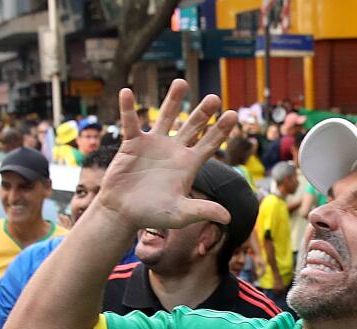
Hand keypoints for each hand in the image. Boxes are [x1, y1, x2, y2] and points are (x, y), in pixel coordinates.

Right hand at [93, 80, 238, 232]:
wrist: (124, 212)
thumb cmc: (152, 214)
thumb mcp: (180, 214)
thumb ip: (202, 211)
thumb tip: (229, 218)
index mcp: (188, 165)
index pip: (209, 144)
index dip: (221, 130)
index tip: (233, 114)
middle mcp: (174, 150)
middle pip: (193, 126)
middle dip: (203, 112)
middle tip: (214, 98)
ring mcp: (154, 144)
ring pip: (166, 116)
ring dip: (173, 100)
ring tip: (182, 82)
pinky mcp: (133, 143)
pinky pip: (131, 122)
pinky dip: (128, 108)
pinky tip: (126, 92)